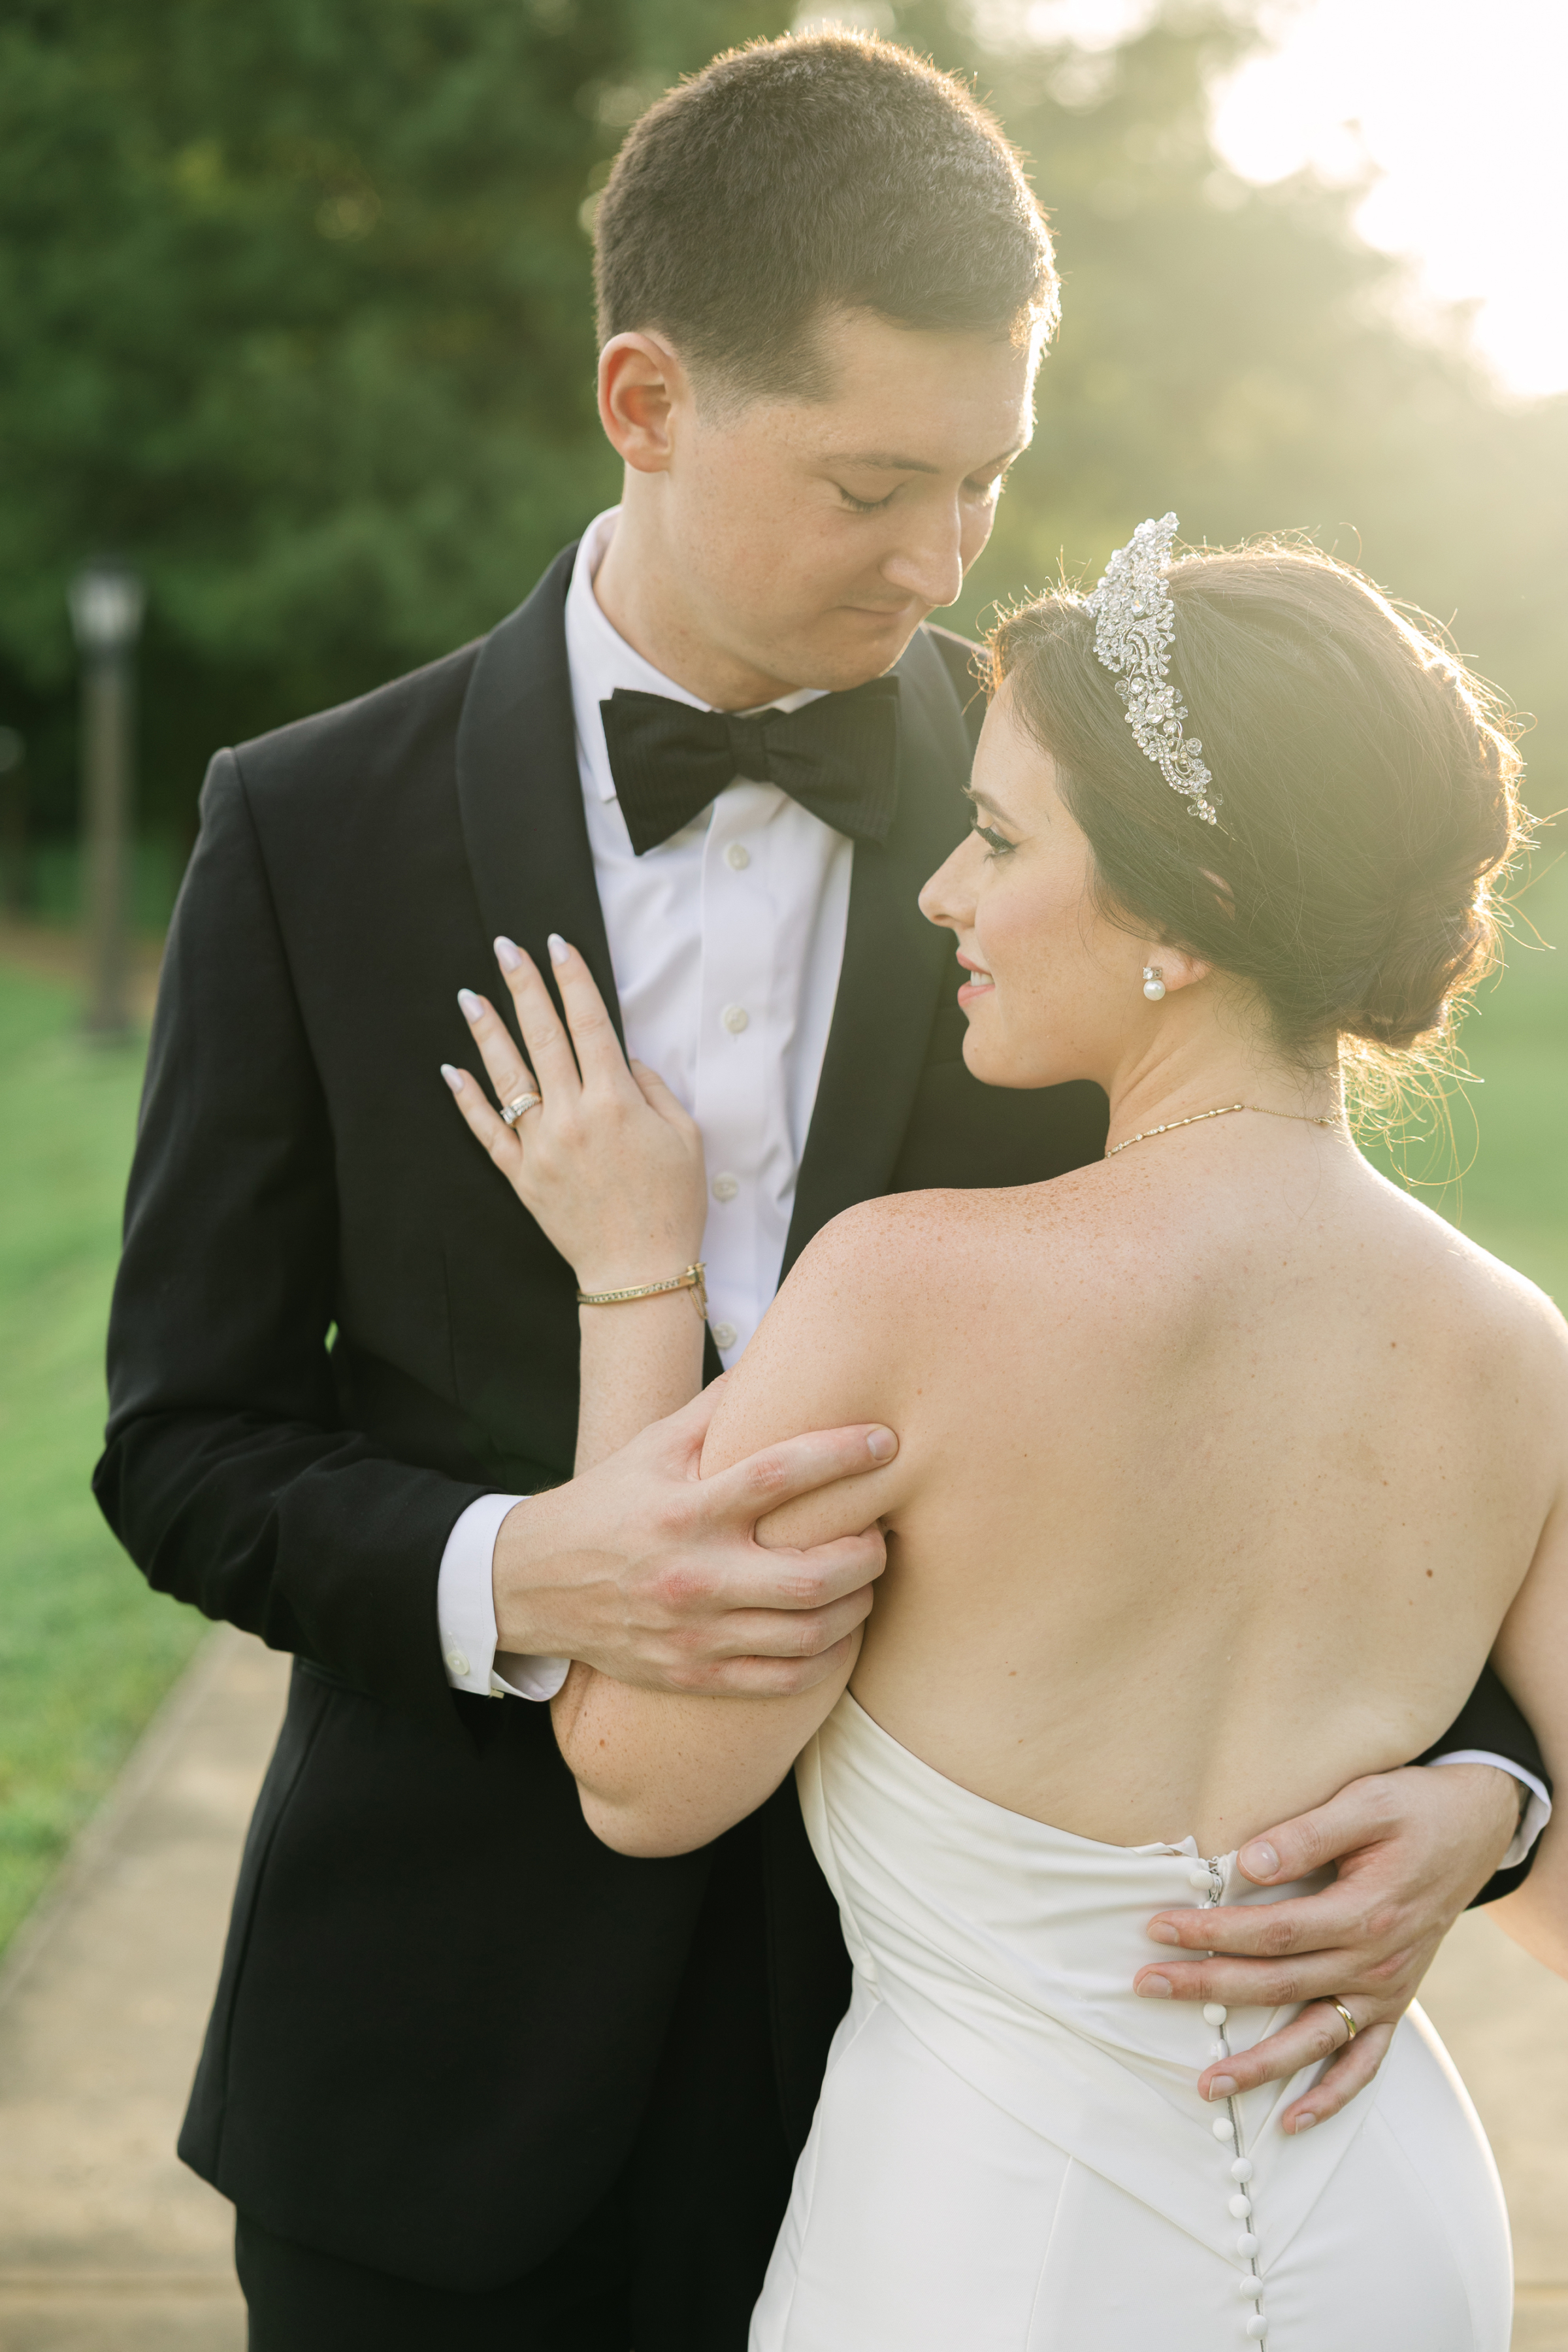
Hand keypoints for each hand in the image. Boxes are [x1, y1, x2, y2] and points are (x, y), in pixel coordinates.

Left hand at [443, 932, 705, 1290]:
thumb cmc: (672, 1205)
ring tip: (469, 995)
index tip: (557, 945)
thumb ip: (654, 1089)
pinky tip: (452, 1070)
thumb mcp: (686, 1138)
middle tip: (505, 948)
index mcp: (616, 1101)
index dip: (572, 979)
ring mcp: (541, 1146)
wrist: (639, 1273)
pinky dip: (467, 1100)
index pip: (589, 1023)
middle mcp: (573, 1116)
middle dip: (524, 986)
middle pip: (542, 1036)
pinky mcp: (521, 1176)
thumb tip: (625, 1058)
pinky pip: (487, 1131)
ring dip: (487, 1031)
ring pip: (507, 1076)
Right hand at [494, 1382, 898, 1693]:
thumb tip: (775, 1356)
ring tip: (867, 1578)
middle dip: (868, 1553)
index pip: (778, 1475)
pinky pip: (783, 1680)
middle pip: (812, 1574)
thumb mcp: (650, 1445)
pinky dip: (826, 1657)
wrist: (533, 1586)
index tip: (885, 1442)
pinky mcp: (694, 1674)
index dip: (842, 1455)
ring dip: (857, 1605)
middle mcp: (694, 1574)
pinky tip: (838, 1629)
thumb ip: (717, 1408)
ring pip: (808, 1633)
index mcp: (685, 1508)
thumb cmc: (605, 1505)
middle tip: (881, 1530)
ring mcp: (696, 1632)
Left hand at [1133, 1762, 1518, 2132]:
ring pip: (1315, 2039)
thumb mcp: (1367, 1802)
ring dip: (1260, 2067)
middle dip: (1208, 1988)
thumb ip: (1308, 1834)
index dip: (1214, 1932)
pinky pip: (1365, 2062)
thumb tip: (1248, 1864)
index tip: (1159, 1926)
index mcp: (1366, 1911)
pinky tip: (1293, 2122)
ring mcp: (1387, 1990)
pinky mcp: (1395, 2003)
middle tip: (1146, 1986)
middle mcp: (1377, 1961)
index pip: (1273, 1931)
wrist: (1474, 1829)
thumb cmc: (1414, 1808)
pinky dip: (1333, 2097)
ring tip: (1206, 2085)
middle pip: (1279, 1986)